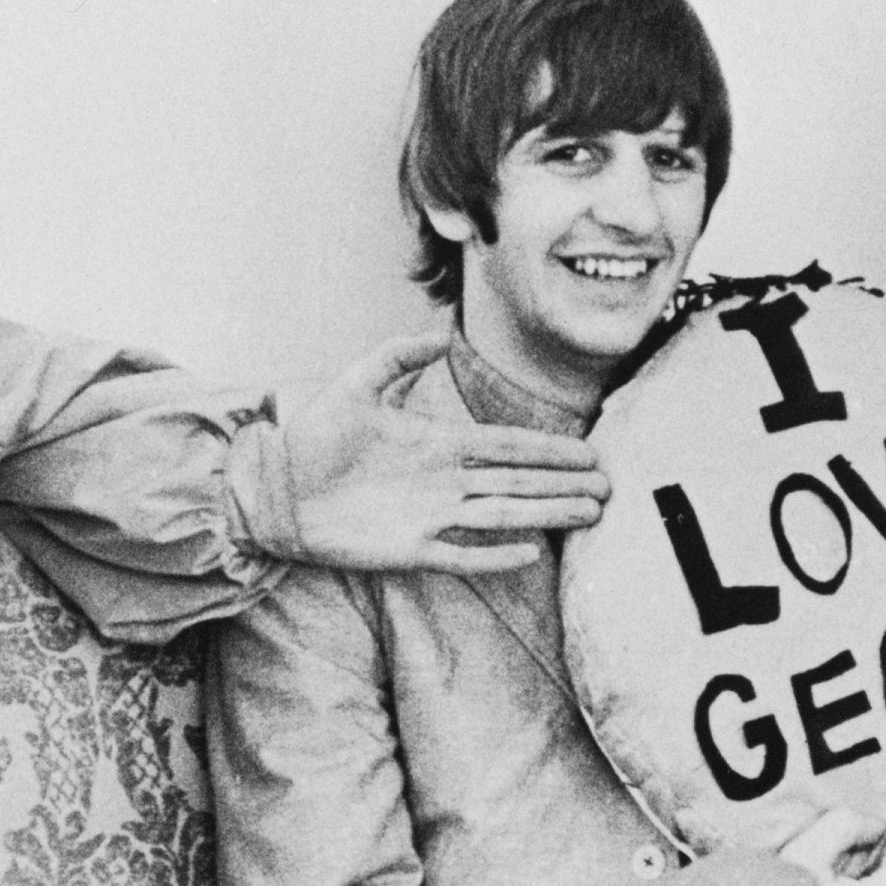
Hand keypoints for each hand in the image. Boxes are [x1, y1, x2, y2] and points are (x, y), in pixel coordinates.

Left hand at [278, 332, 609, 575]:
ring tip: (590, 514)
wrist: (275, 488)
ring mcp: (430, 517)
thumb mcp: (357, 383)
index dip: (549, 449)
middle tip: (609, 488)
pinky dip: (494, 554)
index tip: (589, 451)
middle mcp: (444, 481)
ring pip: (503, 516)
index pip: (508, 446)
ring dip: (547, 514)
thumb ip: (399, 356)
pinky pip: (462, 554)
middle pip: (519, 483)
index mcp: (438, 442)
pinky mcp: (409, 549)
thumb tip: (441, 331)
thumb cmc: (312, 436)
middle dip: (564, 484)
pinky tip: (530, 552)